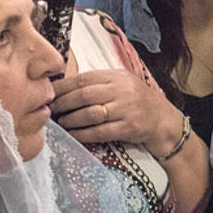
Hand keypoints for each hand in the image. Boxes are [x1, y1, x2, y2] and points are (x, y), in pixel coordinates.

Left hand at [52, 69, 182, 153]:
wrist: (165, 122)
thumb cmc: (138, 103)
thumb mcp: (123, 85)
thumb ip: (100, 83)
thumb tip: (64, 87)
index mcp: (118, 77)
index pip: (84, 78)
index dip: (63, 87)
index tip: (47, 93)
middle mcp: (123, 90)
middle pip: (84, 95)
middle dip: (62, 104)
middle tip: (49, 110)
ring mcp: (127, 109)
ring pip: (90, 113)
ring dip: (70, 120)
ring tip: (60, 123)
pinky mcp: (129, 128)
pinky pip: (100, 132)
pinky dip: (82, 134)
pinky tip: (72, 135)